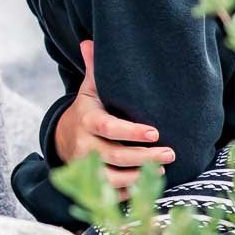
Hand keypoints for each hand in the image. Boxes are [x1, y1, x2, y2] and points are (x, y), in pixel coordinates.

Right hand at [54, 40, 174, 198]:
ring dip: (138, 176)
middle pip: (115, 155)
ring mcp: (87, 166)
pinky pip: (112, 193)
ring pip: (113, 178)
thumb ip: (94, 69)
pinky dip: (130, 192)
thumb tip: (89, 41)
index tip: (155, 132)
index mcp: (87, 119)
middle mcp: (85, 145)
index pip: (108, 128)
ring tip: (160, 169)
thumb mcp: (89, 91)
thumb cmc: (88, 111)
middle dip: (144, 157)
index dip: (131, 132)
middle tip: (170, 153)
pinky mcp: (91, 182)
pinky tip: (147, 184)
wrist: (63, 139)